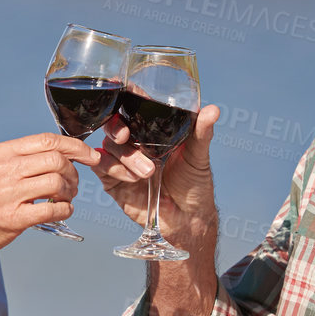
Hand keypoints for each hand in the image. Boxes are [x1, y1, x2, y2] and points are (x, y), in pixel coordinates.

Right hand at [0, 133, 100, 278]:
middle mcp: (4, 170)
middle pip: (56, 160)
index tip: (91, 156)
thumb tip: (63, 154)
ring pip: (57, 182)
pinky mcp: (13, 218)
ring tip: (64, 198)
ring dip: (70, 192)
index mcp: (2, 153)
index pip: (48, 140)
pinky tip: (61, 211)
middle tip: (72, 184)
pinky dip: (65, 210)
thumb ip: (23, 158)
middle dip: (74, 172)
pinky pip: (53, 210)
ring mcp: (8, 194)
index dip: (76, 147)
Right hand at [96, 104, 219, 251]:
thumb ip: (201, 134)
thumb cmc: (194, 186)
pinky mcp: (112, 180)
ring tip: (149, 172)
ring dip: (126, 157)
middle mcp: (134, 142)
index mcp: (152, 131)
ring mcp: (121, 160)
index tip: (130, 94)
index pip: (135, 108)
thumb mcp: (198, 157)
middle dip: (116, 127)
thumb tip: (213, 110)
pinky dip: (114, 169)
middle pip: (114, 124)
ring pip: (109, 146)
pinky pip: (101, 166)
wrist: (186, 221)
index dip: (128, 98)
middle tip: (125, 136)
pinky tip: (132, 178)